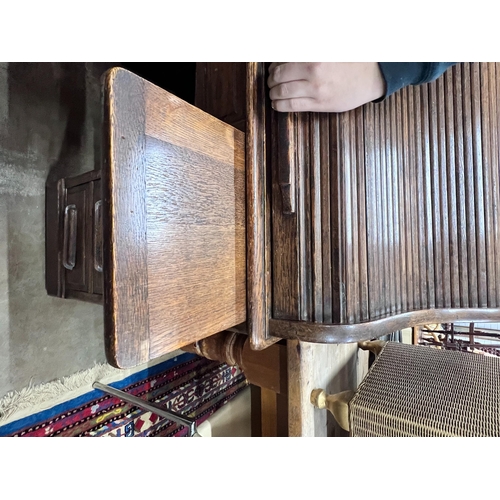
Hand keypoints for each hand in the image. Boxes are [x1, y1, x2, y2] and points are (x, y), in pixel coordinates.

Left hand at [267, 62, 385, 112]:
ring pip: (283, 92)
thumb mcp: (328, 49)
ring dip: (273, 93)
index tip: (273, 67)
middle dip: (271, 80)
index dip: (274, 65)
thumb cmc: (351, 60)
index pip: (283, 61)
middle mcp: (313, 71)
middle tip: (270, 81)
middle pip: (279, 76)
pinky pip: (292, 106)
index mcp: (314, 54)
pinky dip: (280, 105)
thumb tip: (285, 56)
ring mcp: (316, 89)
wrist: (371, 77)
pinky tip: (276, 104)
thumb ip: (307, 52)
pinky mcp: (319, 104)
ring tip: (272, 93)